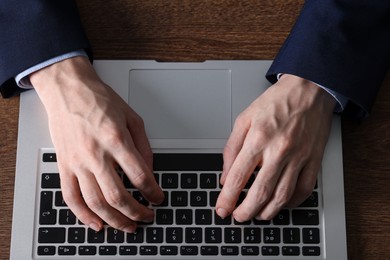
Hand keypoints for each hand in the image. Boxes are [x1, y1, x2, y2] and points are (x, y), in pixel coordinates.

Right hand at [31, 56, 163, 232]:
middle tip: (148, 216)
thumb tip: (150, 171)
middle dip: (137, 212)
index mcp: (116, 139)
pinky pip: (71, 197)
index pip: (140, 176)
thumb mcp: (132, 117)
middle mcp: (96, 153)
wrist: (68, 89)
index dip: (153, 192)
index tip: (158, 198)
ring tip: (128, 226)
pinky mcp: (64, 165)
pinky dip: (83, 215)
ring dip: (114, 220)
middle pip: (118, 196)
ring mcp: (77, 162)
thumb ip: (143, 146)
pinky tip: (97, 224)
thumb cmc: (99, 100)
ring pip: (95, 202)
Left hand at [216, 74, 335, 221]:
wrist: (309, 90)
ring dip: (267, 212)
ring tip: (257, 215)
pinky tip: (281, 205)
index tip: (222, 209)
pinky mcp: (314, 160)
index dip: (228, 198)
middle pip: (260, 192)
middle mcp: (278, 150)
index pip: (237, 177)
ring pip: (282, 196)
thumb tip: (225, 176)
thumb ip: (231, 148)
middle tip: (238, 217)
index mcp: (258, 138)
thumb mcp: (244, 119)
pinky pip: (304, 190)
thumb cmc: (275, 103)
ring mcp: (299, 157)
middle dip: (245, 211)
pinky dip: (292, 203)